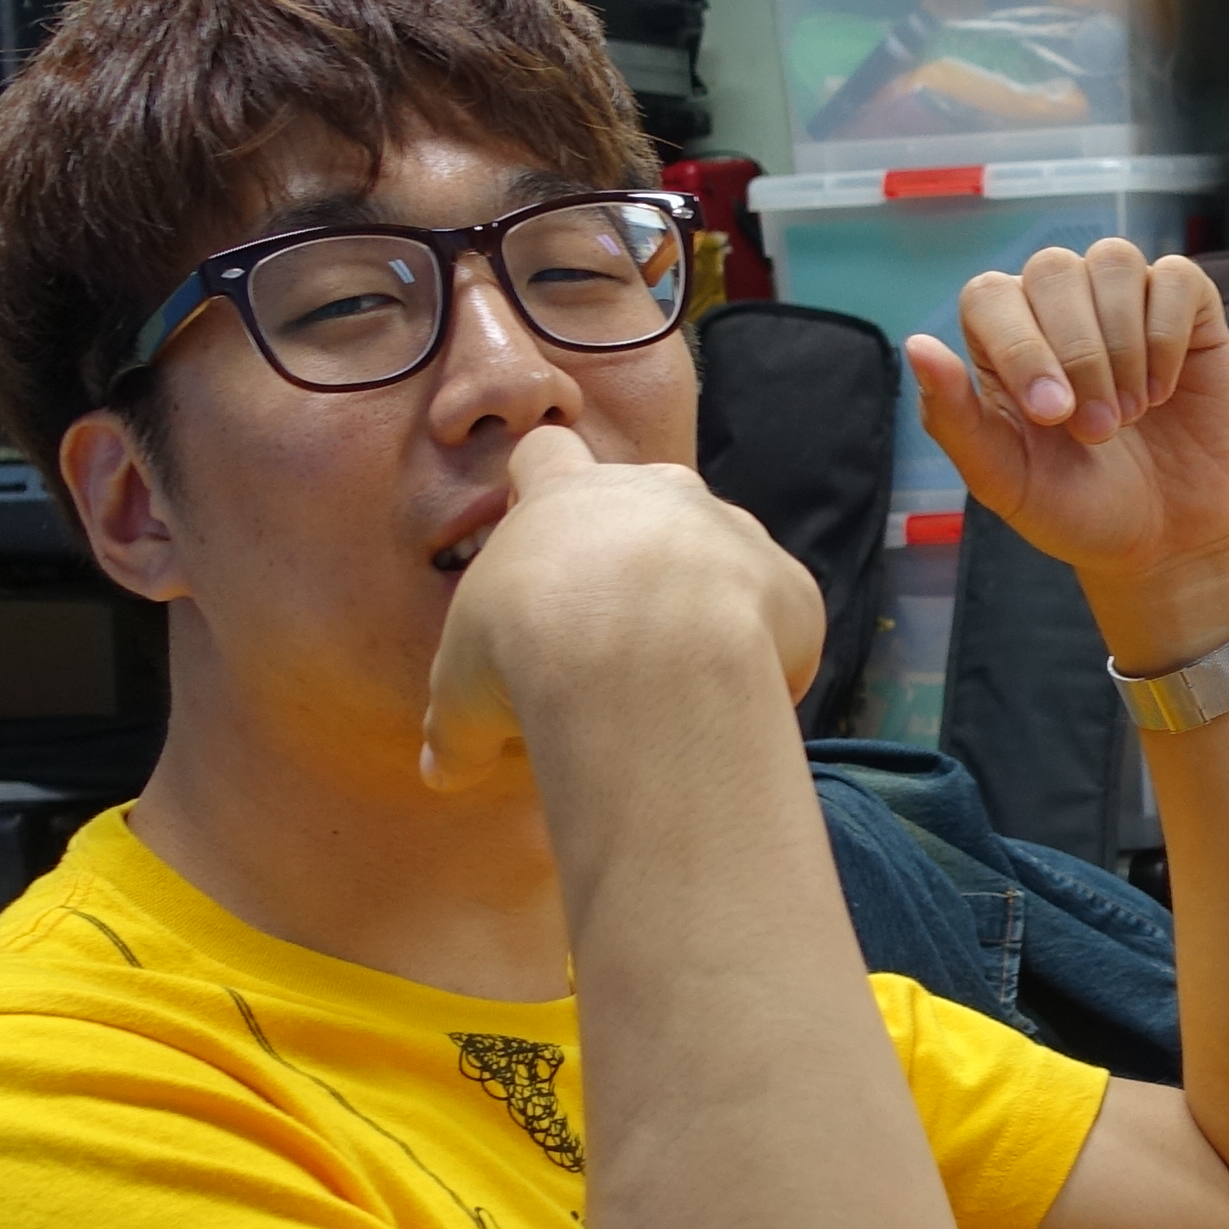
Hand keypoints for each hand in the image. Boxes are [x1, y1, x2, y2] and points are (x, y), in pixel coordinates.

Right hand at [419, 424, 822, 791]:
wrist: (641, 656)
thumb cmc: (527, 648)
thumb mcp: (462, 691)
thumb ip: (455, 725)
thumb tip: (440, 773)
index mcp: (564, 497)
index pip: (546, 455)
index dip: (543, 484)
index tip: (539, 531)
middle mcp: (654, 492)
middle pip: (647, 493)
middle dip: (635, 548)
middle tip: (614, 624)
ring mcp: (729, 528)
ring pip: (719, 547)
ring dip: (704, 597)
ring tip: (679, 671)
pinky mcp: (788, 581)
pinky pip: (778, 609)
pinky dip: (763, 650)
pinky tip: (730, 703)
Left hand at [908, 244, 1228, 663]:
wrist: (1162, 539)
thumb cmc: (1073, 506)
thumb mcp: (1004, 478)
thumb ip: (953, 417)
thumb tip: (916, 345)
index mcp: (1002, 338)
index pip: (990, 295)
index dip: (1020, 346)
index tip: (1053, 416)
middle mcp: (1058, 305)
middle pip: (1053, 270)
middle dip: (1080, 355)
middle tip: (1099, 430)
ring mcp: (1122, 300)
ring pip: (1113, 261)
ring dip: (1123, 345)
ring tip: (1131, 413)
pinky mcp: (1185, 307)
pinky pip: (1174, 276)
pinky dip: (1167, 335)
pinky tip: (1164, 391)